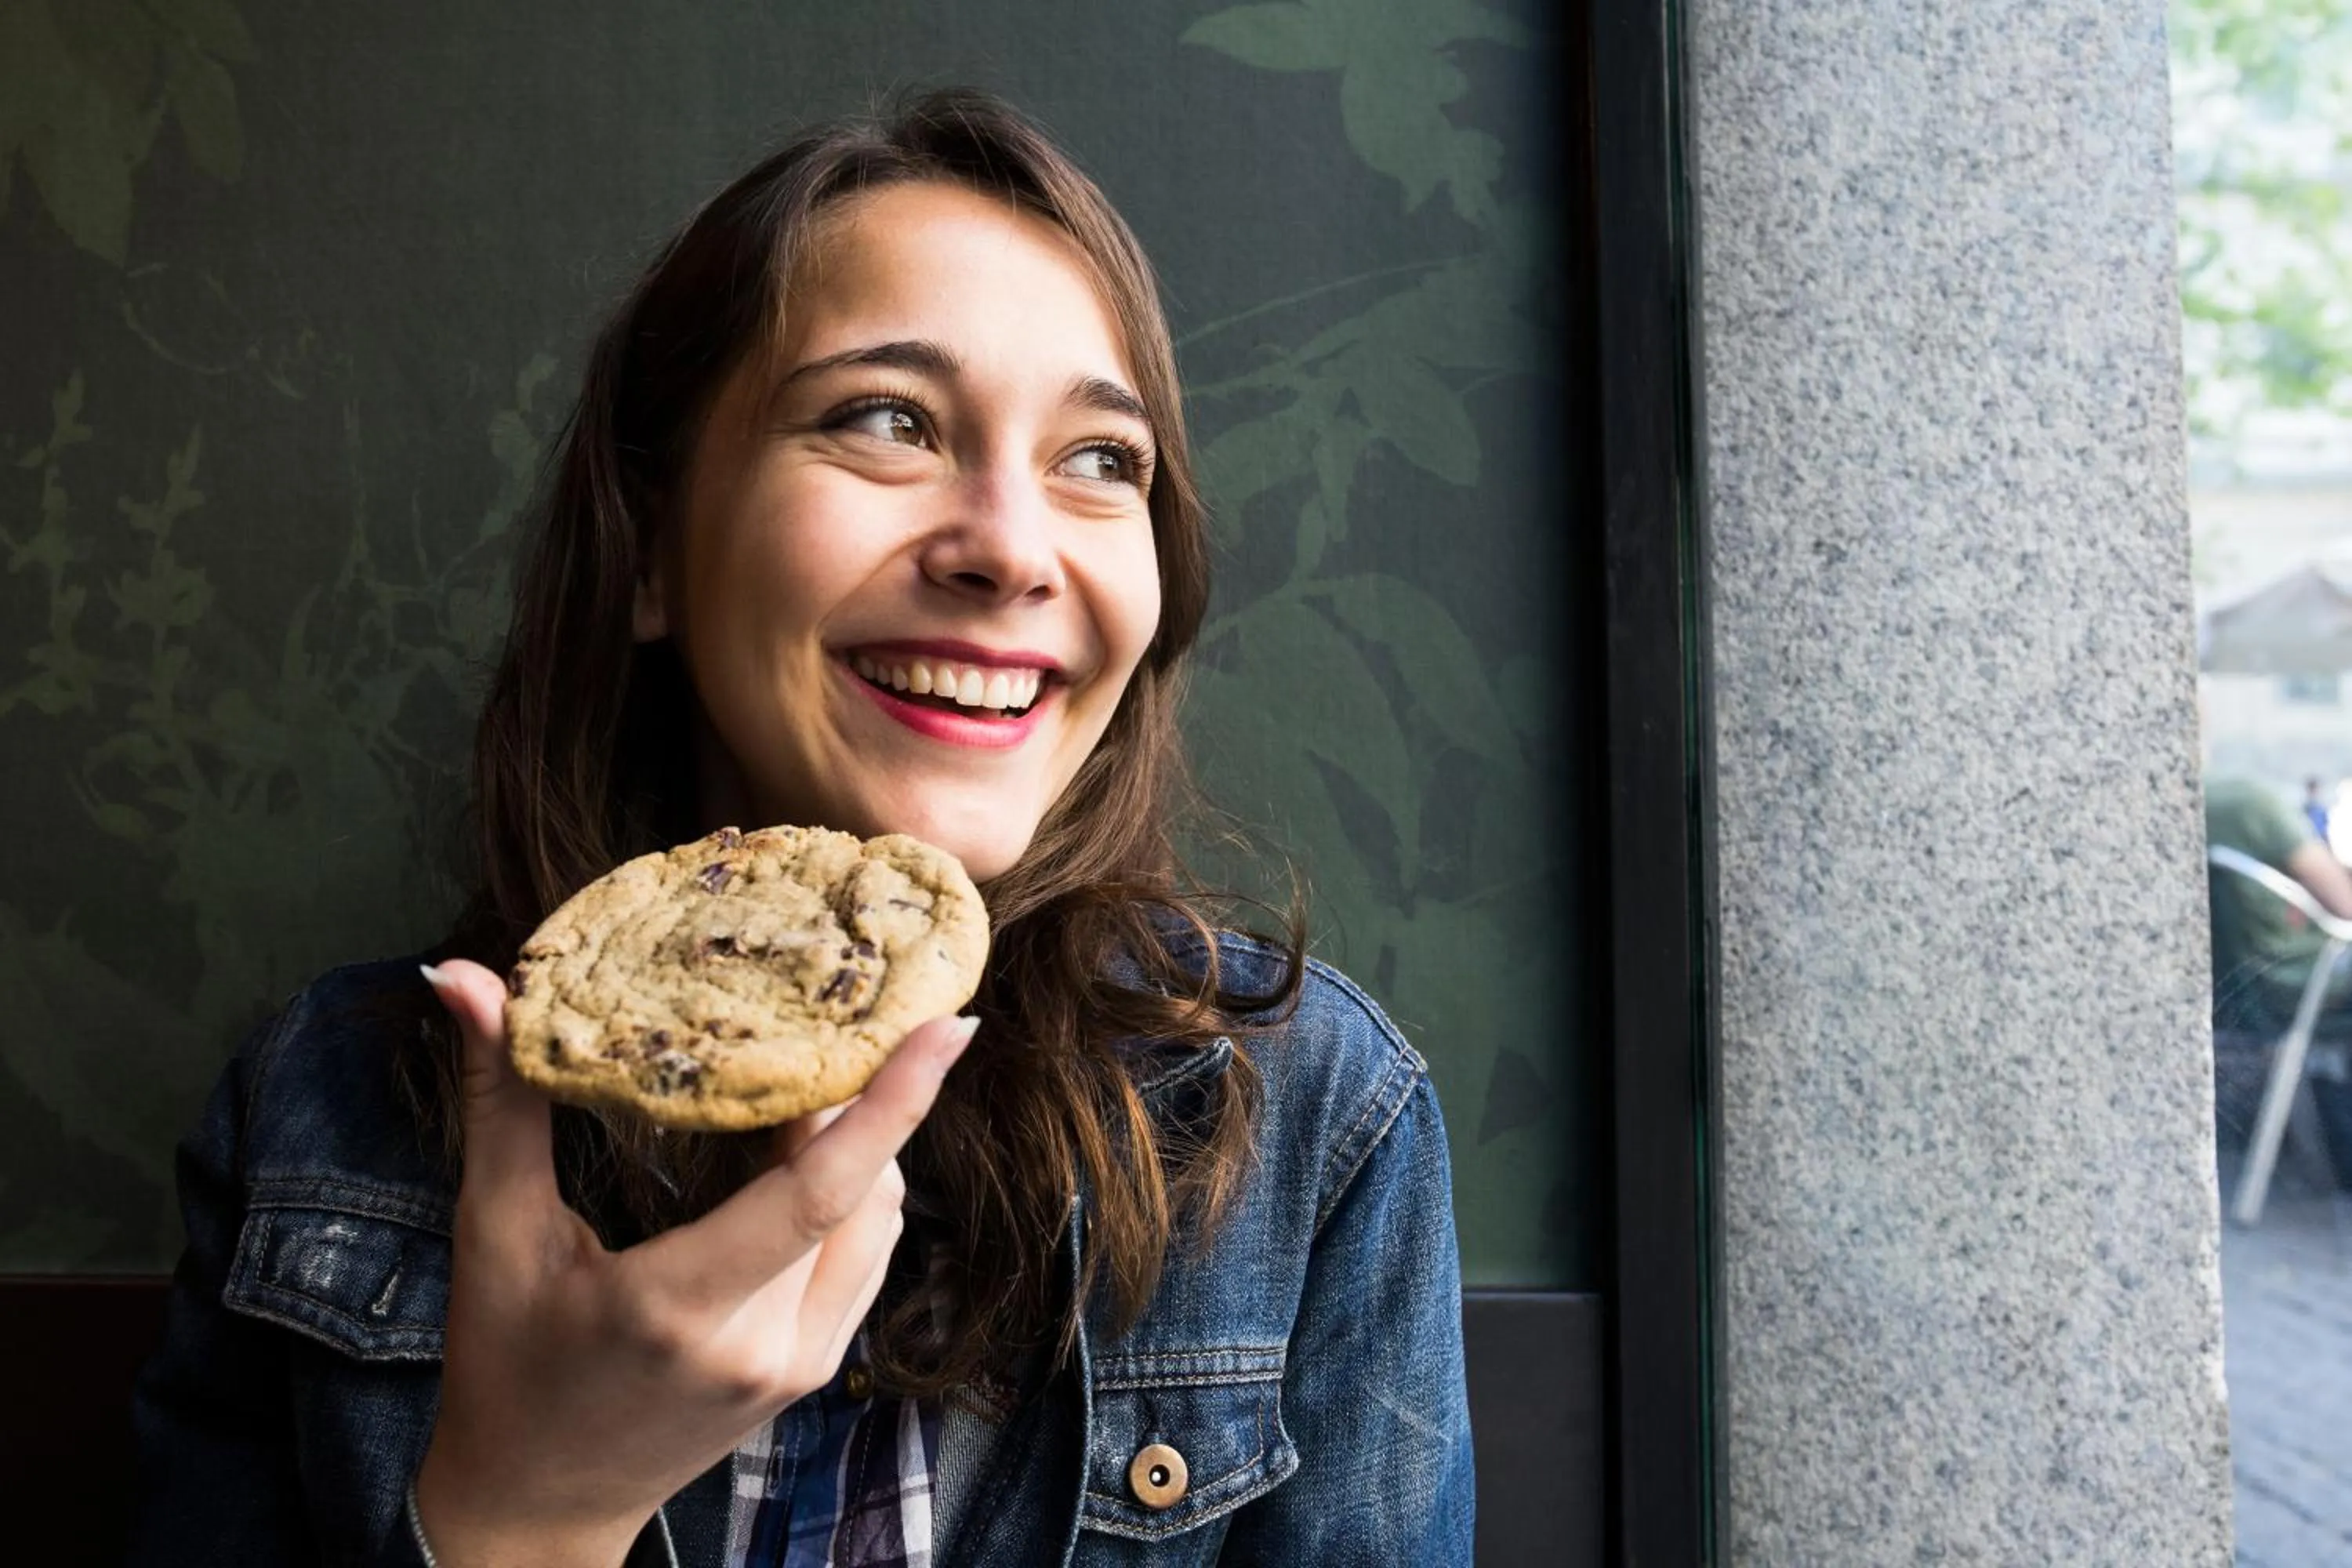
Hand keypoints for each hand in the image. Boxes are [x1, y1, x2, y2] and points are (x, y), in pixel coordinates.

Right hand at [410, 959, 974, 1565]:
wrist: (539, 1510)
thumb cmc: (503, 1371)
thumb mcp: (493, 1232)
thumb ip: (499, 1099)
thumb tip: (462, 976)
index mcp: (683, 1308)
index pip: (820, 1191)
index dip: (893, 1103)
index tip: (948, 1025)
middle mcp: (765, 1342)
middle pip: (856, 1185)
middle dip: (852, 1093)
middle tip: (836, 1005)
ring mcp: (802, 1363)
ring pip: (878, 1217)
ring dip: (859, 1140)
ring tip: (817, 1066)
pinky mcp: (815, 1369)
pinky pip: (867, 1253)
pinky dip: (852, 1189)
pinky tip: (812, 1143)